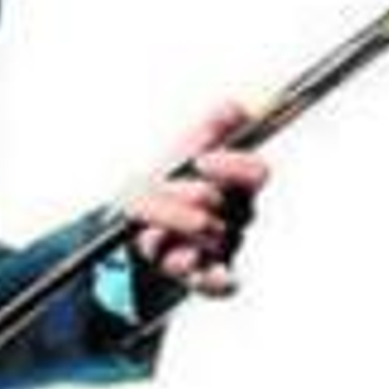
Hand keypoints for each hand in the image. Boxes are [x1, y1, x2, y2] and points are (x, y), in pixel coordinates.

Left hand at [121, 100, 269, 295]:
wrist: (130, 233)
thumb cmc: (161, 190)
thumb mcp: (178, 153)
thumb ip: (209, 128)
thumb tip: (239, 106)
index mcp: (235, 185)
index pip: (258, 174)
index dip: (232, 166)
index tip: (201, 161)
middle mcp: (235, 217)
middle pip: (228, 206)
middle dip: (188, 197)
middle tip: (153, 193)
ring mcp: (223, 249)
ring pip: (213, 239)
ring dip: (175, 230)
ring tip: (147, 229)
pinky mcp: (209, 279)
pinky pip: (220, 282)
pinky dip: (211, 279)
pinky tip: (190, 262)